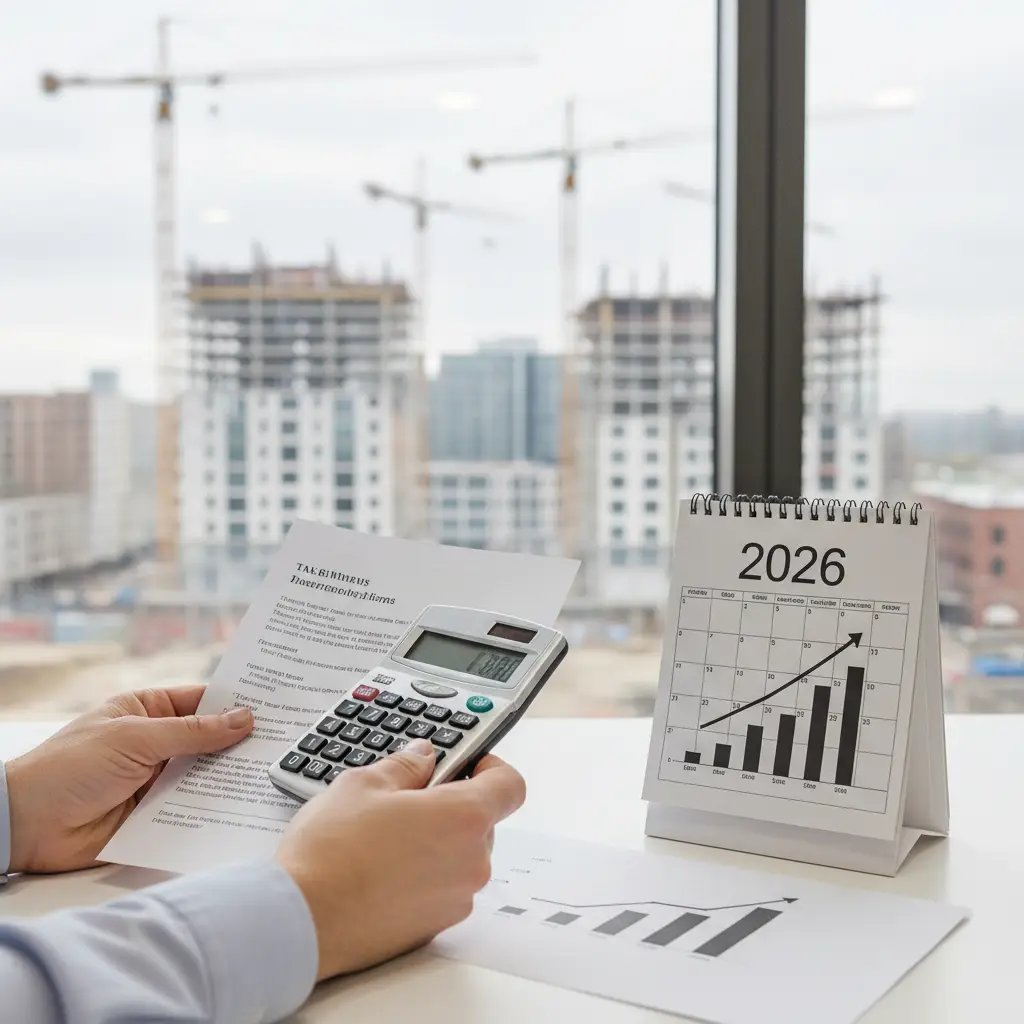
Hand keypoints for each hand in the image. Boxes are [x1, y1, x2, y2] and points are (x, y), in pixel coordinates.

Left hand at [5, 686, 253, 873]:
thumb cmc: (68, 767)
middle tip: (286, 741)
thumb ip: (192, 732)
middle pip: (210, 740)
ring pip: (205, 776)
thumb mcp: (135, 737)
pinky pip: (193, 810)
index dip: (236, 702)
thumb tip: (243, 719)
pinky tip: (244, 808)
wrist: (24, 826)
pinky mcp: (156, 816)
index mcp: (147, 711)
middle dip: (241, 742)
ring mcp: (157, 781)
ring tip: (274, 774)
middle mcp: (156, 744)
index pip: (202, 701)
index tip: (276, 704)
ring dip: (231, 777)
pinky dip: (215, 810)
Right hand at [275, 739, 525, 980]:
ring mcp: (456, 899)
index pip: (510, 785)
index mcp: (464, 817)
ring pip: (460, 856)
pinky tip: (381, 870)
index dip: (492, 768)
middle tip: (407, 799)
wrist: (301, 922)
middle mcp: (472, 862)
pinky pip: (441, 888)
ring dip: (436, 843)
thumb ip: (405, 765)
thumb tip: (423, 757)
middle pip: (482, 822)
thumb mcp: (363, 783)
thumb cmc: (331, 852)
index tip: (467, 763)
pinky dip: (423, 875)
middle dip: (451, 806)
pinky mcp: (434, 927)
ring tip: (385, 838)